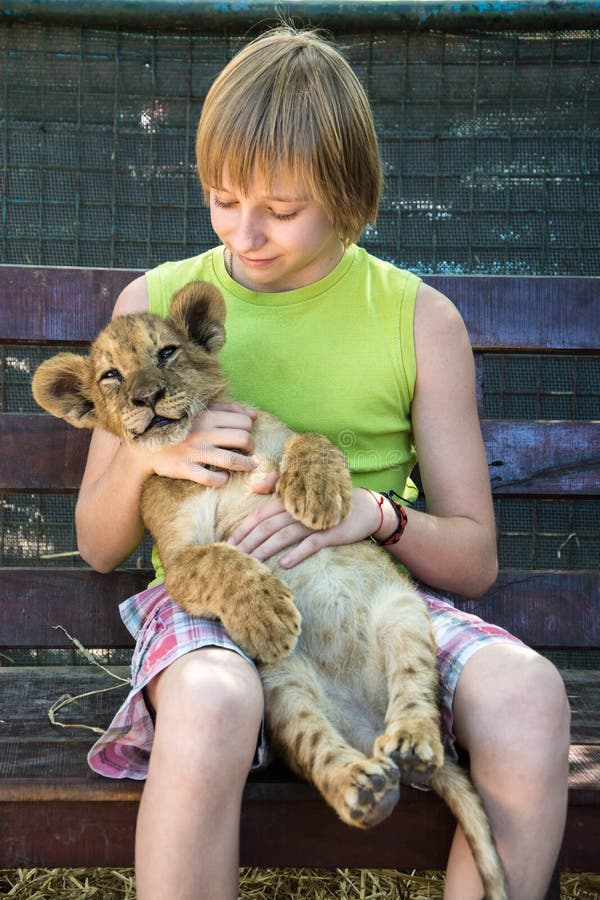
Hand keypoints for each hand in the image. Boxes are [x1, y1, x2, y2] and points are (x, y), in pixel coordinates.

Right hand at [140, 402, 257, 485]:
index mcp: (208, 416)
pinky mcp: (184, 468)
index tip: (245, 435)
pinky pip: (210, 478)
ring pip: (231, 460)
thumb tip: (253, 415)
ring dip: (246, 464)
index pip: (244, 422)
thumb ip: (227, 410)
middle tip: (248, 451)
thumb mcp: (200, 412)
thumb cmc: (178, 426)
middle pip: (243, 439)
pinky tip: (224, 477)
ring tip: (250, 466)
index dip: (249, 430)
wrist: (145, 444)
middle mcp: (203, 433)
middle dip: (250, 447)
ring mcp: (194, 452)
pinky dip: (222, 479)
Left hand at [229, 486, 382, 567]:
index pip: (260, 514)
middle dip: (248, 543)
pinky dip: (297, 553)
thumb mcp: (305, 491)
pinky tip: (284, 564)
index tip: (228, 544)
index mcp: (290, 499)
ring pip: (284, 535)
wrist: (365, 508)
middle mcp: (299, 508)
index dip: (243, 529)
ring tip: (250, 563)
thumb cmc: (328, 502)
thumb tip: (255, 487)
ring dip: (265, 550)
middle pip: (267, 526)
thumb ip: (279, 486)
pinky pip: (311, 544)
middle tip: (231, 558)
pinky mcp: (331, 532)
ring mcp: (315, 521)